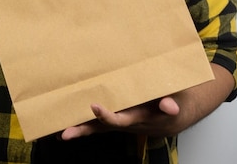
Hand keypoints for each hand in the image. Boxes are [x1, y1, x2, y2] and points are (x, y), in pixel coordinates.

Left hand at [60, 96, 181, 139]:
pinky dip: (85, 126)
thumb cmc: (175, 102)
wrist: (176, 113)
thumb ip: (171, 105)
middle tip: (65, 133)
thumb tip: (169, 106)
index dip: (107, 116)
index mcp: (140, 117)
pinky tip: (67, 129)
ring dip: (80, 129)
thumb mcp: (177, 102)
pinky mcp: (118, 117)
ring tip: (59, 134)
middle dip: (83, 130)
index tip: (94, 106)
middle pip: (102, 128)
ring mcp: (121, 121)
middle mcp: (127, 122)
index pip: (120, 119)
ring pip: (97, 127)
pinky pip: (98, 124)